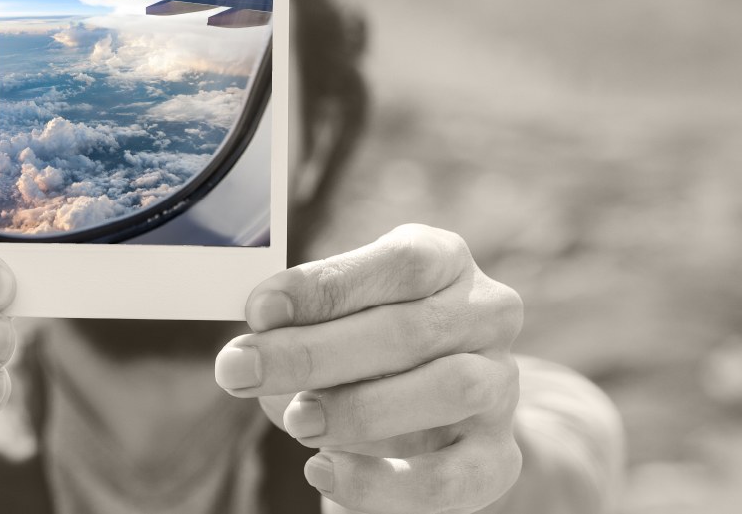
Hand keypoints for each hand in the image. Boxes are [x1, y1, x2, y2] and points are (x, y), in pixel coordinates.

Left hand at [215, 224, 523, 513]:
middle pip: (410, 330)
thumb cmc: (369, 345)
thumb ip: (301, 327)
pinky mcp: (498, 456)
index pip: (400, 264)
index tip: (259, 310)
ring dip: (358, 409)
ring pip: (447, 391)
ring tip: (295, 421)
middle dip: (313, 353)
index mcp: (445, 260)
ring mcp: (501, 386)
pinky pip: (449, 476)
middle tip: (241, 371)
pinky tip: (323, 469)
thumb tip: (249, 358)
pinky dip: (382, 481)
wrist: (440, 411)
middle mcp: (486, 315)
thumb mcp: (339, 317)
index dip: (326, 286)